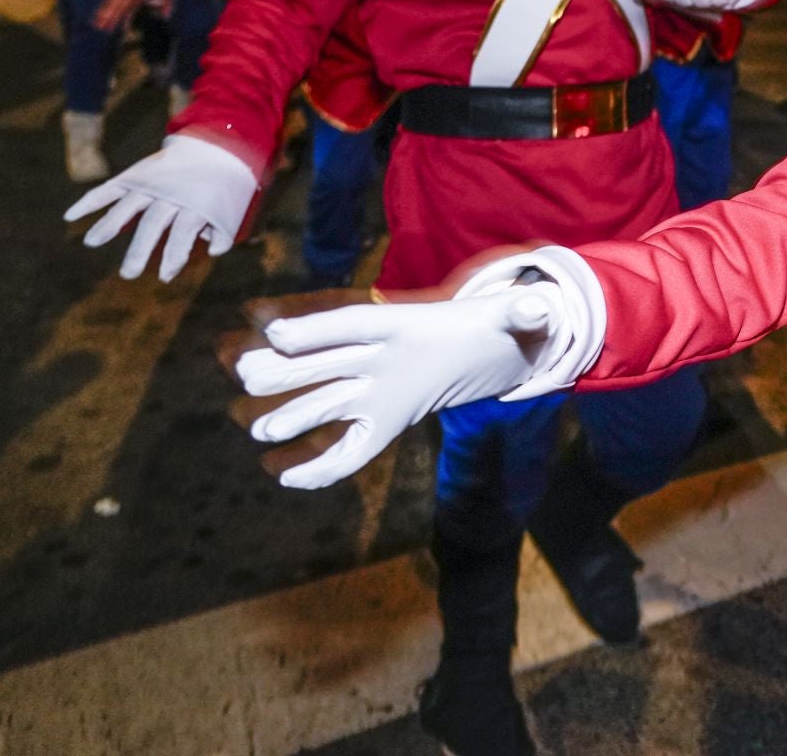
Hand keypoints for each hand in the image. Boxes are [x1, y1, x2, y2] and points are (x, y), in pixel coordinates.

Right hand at [64, 134, 258, 279]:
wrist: (216, 145)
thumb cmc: (224, 185)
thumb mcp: (230, 207)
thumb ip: (221, 231)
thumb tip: (211, 251)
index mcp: (197, 203)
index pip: (183, 234)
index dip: (174, 255)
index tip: (166, 276)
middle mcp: (172, 193)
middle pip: (153, 223)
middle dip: (140, 249)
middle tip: (129, 273)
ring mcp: (152, 182)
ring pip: (128, 205)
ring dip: (109, 223)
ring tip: (91, 243)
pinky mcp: (136, 174)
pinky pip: (111, 187)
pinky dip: (91, 200)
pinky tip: (71, 215)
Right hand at [95, 0, 172, 31]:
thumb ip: (167, 6)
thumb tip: (165, 16)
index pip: (128, 7)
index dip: (122, 17)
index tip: (117, 26)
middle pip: (116, 5)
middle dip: (108, 17)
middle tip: (102, 27)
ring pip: (111, 2)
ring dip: (103, 13)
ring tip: (98, 25)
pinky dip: (104, 7)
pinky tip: (99, 17)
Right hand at [231, 285, 569, 489]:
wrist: (488, 348)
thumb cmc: (493, 328)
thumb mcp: (517, 317)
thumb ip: (526, 312)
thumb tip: (542, 308)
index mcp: (402, 325)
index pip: (354, 323)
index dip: (315, 327)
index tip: (275, 330)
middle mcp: (377, 358)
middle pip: (323, 362)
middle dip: (285, 369)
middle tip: (244, 373)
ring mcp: (374, 390)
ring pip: (324, 402)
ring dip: (292, 414)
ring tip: (256, 428)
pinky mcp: (382, 421)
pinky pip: (348, 447)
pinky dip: (324, 464)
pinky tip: (292, 478)